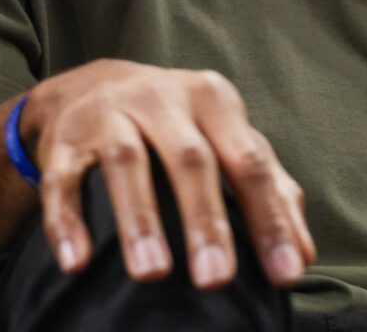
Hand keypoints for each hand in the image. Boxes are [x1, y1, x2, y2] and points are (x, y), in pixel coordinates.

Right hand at [20, 61, 314, 290]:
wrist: (93, 86)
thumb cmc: (178, 124)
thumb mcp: (226, 140)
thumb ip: (270, 189)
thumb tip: (302, 252)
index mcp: (214, 100)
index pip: (250, 161)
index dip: (271, 217)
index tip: (285, 273)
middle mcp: (163, 99)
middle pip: (190, 159)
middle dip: (206, 221)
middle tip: (217, 280)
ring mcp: (110, 114)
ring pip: (127, 162)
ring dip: (141, 220)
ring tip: (153, 274)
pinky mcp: (65, 139)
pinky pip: (63, 180)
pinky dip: (67, 221)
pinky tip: (77, 260)